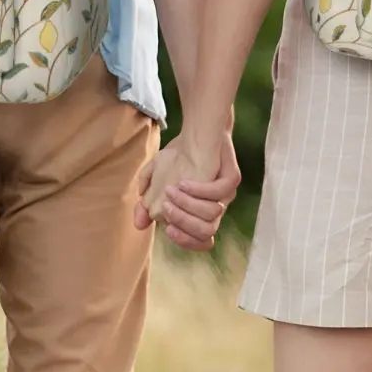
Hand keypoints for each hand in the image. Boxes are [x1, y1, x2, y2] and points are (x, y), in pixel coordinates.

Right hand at [134, 131, 238, 251]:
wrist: (199, 130)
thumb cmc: (179, 156)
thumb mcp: (157, 178)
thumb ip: (147, 201)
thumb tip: (139, 224)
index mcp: (201, 213)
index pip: (200, 240)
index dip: (185, 241)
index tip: (167, 230)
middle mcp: (216, 207)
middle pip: (206, 232)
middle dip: (183, 223)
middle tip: (166, 208)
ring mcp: (226, 194)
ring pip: (212, 215)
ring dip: (188, 206)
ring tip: (171, 191)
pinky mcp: (232, 178)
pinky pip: (218, 192)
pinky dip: (199, 190)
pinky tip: (183, 182)